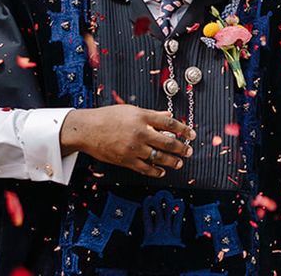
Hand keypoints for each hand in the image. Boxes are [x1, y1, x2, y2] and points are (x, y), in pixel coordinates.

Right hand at [60, 105, 193, 177]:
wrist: (88, 129)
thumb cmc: (109, 116)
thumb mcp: (132, 110)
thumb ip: (152, 114)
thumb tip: (169, 116)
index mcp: (143, 117)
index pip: (169, 124)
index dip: (183, 129)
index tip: (192, 134)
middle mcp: (140, 133)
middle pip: (167, 142)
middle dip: (181, 148)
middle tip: (189, 151)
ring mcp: (133, 148)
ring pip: (158, 157)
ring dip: (171, 161)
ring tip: (180, 162)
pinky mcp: (126, 160)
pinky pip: (144, 168)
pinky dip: (155, 171)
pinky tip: (162, 171)